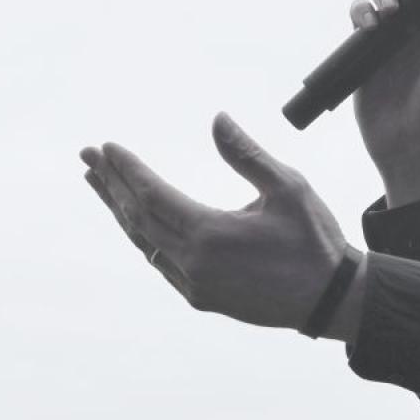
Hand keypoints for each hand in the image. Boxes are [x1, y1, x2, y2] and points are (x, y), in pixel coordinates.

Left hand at [80, 113, 359, 333]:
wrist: (331, 299)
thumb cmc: (315, 240)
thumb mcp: (289, 188)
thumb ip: (247, 155)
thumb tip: (217, 119)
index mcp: (210, 234)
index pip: (152, 195)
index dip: (127, 169)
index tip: (107, 147)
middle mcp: (193, 263)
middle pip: (138, 218)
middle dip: (111, 184)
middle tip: (88, 157)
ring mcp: (194, 285)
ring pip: (144, 242)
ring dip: (121, 211)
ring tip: (100, 184)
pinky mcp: (201, 298)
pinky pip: (160, 262)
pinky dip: (144, 236)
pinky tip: (136, 221)